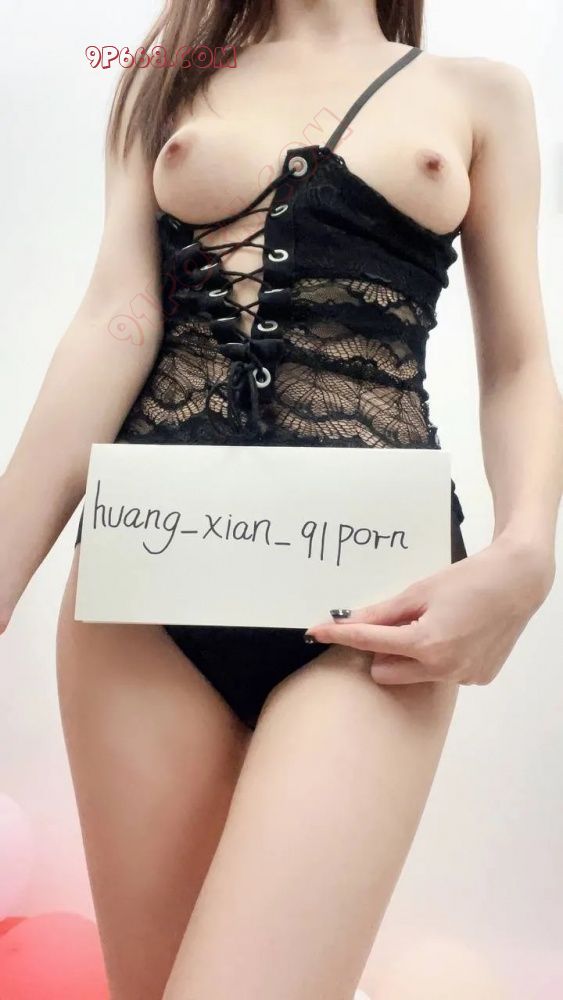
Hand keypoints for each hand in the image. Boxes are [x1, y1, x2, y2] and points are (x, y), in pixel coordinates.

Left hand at [305, 537, 554, 685]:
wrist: (518, 581)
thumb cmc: (469, 579)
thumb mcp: (420, 591)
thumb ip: (382, 613)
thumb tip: (349, 622)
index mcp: (426, 645)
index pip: (369, 642)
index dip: (339, 635)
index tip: (314, 631)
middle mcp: (443, 668)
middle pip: (386, 671)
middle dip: (381, 651)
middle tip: (397, 623)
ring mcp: (462, 677)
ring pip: (414, 675)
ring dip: (411, 656)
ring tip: (434, 625)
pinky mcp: (477, 678)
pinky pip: (442, 674)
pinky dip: (439, 658)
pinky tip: (457, 634)